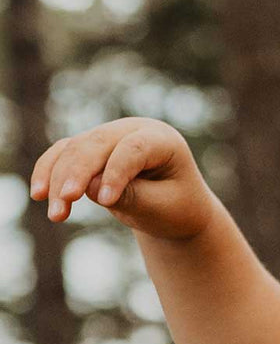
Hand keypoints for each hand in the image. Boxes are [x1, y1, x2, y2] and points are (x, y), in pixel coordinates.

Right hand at [29, 117, 215, 240]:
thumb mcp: (163, 208)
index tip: (105, 201)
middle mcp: (132, 129)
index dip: (117, 172)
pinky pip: (63, 155)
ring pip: (75, 149)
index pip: (134, 149)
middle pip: (97, 144)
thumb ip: (132, 197)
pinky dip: (49, 173)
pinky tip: (39, 194)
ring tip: (55, 213)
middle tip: (65, 202)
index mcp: (162, 139)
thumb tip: (88, 186)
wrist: (175, 207)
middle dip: (77, 173)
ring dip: (58, 179)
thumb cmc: (177, 208)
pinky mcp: (90, 149)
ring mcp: (109, 136)